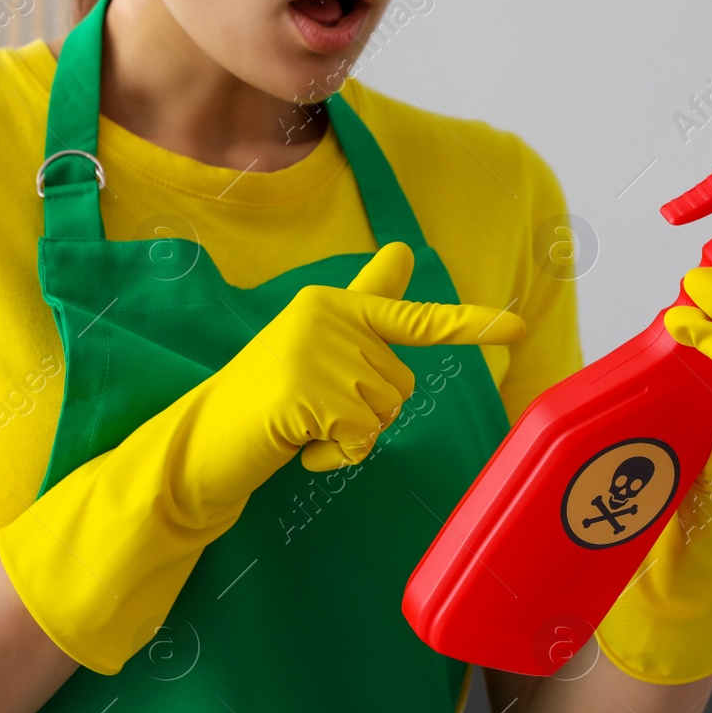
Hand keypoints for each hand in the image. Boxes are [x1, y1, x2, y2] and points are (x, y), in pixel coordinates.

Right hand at [0, 241, 525, 673]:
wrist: (197, 445)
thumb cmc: (259, 404)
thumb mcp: (314, 352)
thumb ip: (363, 308)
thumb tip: (400, 253)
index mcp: (331, 304)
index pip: (410, 318)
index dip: (467, 326)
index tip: (514, 328)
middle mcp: (326, 317)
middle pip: (400, 388)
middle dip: (365, 416)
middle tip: (308, 416)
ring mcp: (318, 354)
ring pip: (384, 415)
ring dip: (348, 438)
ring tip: (298, 429)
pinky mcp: (311, 393)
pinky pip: (360, 441)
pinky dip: (333, 458)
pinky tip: (295, 448)